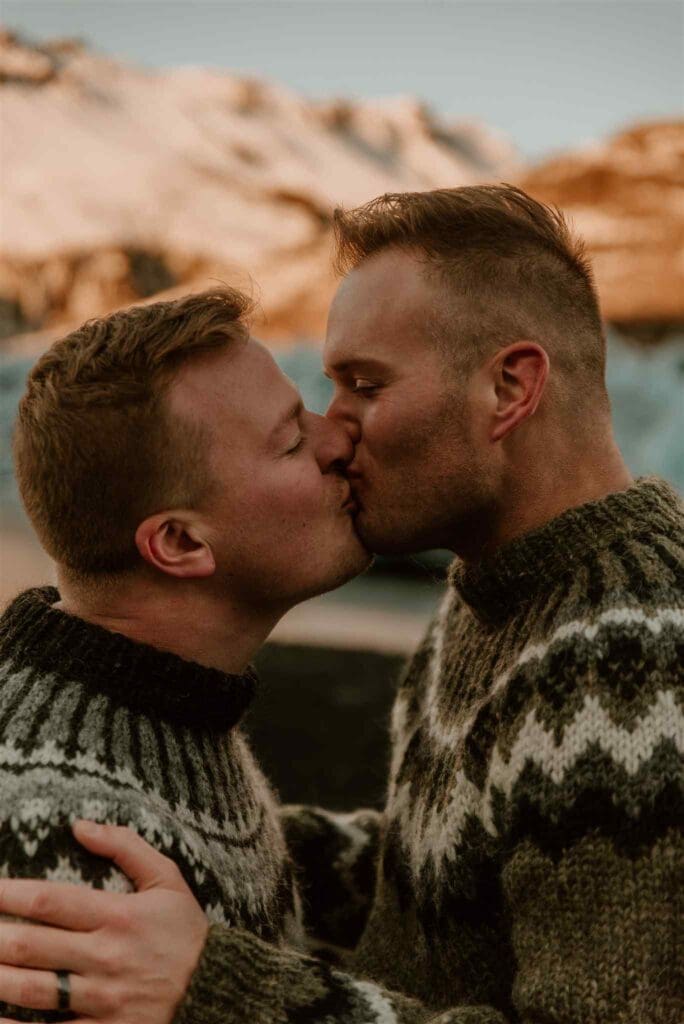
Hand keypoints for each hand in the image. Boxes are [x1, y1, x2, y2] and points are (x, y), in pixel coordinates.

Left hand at [0, 821, 208, 1022]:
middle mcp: (105, 956)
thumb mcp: (166, 879)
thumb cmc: (186, 931)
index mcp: (118, 915)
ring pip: (34, 990)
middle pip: (33, 945)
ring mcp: (102, 999)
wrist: (218, 988)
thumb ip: (125, 846)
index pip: (50, 900)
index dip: (9, 894)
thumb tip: (80, 825)